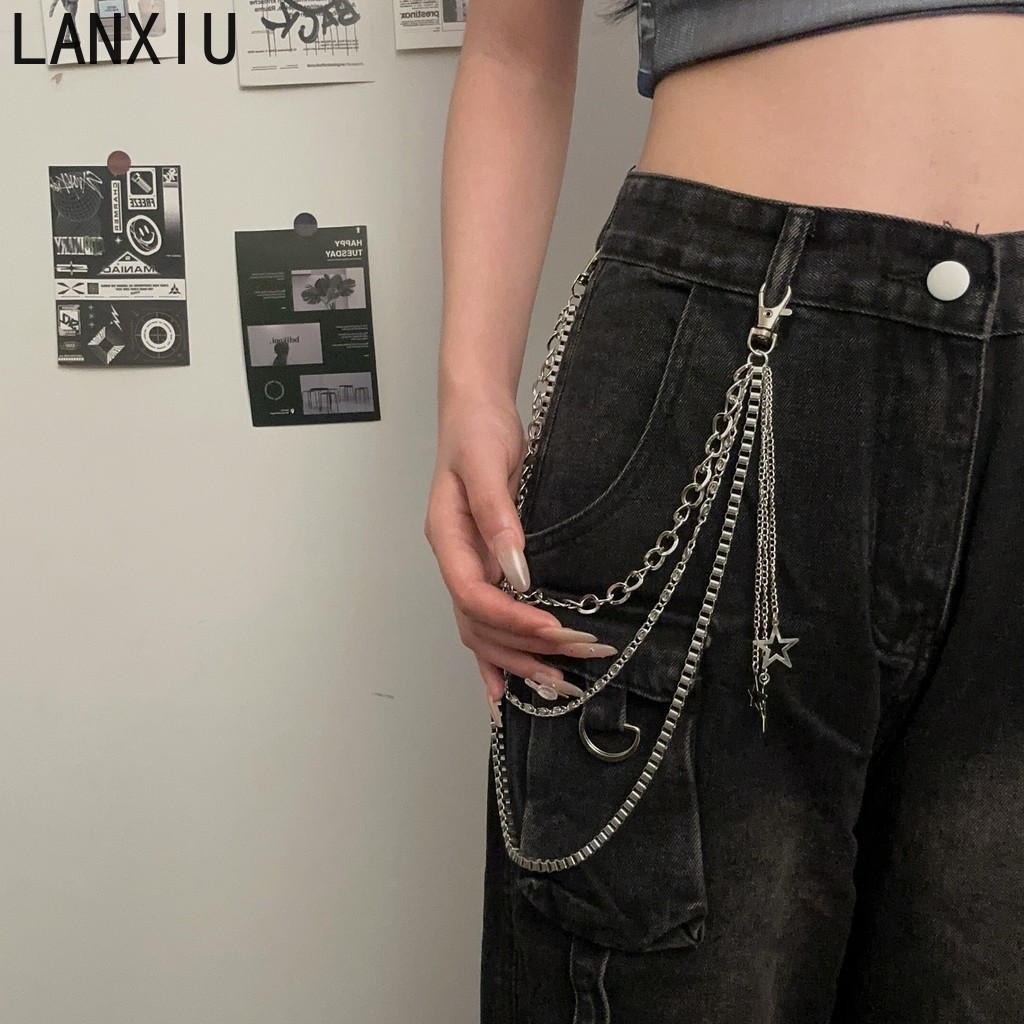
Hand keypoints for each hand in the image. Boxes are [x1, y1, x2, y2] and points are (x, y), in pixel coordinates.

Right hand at [423, 389, 617, 722]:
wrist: (477, 410)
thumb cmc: (476, 431)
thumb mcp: (485, 464)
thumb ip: (497, 516)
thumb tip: (517, 570)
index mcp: (447, 539)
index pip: (473, 596)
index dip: (511, 619)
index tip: (553, 629)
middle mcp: (456, 560)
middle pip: (479, 625)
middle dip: (523, 649)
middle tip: (570, 668)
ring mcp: (470, 566)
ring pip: (484, 631)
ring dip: (518, 659)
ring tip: (556, 684)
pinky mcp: (488, 566)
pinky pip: (489, 618)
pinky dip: (499, 654)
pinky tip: (510, 685)